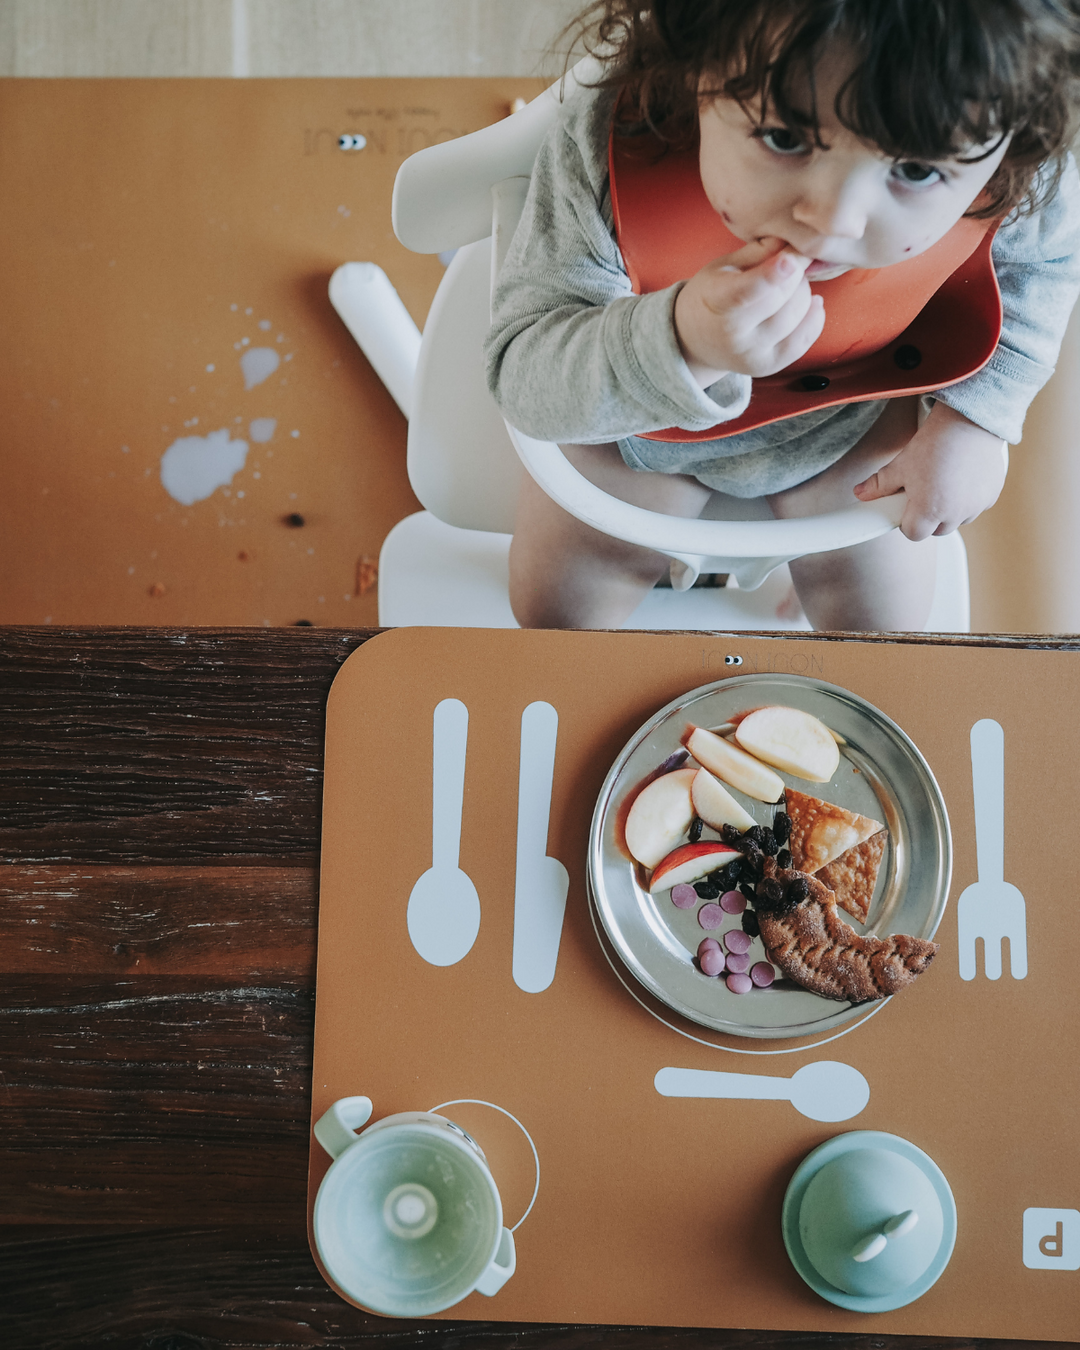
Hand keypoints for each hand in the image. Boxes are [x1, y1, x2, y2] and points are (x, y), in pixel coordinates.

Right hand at [673, 237, 824, 386]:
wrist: (697, 340)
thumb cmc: (712, 294)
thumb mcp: (724, 266)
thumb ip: (758, 252)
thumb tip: (793, 240)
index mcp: (716, 302)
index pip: (745, 291)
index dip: (770, 276)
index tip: (790, 260)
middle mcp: (733, 335)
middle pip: (781, 297)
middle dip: (794, 273)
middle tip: (788, 264)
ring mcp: (752, 355)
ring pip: (797, 315)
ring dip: (803, 292)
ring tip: (790, 286)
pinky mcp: (769, 366)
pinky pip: (805, 339)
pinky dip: (814, 316)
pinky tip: (811, 302)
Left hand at [852, 402, 1006, 540]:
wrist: (968, 421)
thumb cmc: (933, 444)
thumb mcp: (900, 465)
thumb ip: (879, 485)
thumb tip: (859, 493)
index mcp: (929, 511)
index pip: (914, 534)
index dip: (907, 523)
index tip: (906, 508)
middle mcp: (956, 514)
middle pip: (937, 531)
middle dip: (928, 518)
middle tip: (923, 494)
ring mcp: (976, 506)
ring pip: (958, 520)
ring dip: (949, 511)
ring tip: (942, 484)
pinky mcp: (992, 495)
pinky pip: (976, 507)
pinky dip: (968, 500)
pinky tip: (961, 479)